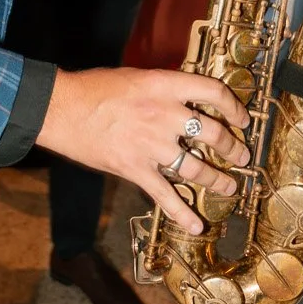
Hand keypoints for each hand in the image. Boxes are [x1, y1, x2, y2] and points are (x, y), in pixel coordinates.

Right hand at [37, 66, 246, 233]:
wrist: (61, 109)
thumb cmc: (93, 89)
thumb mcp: (136, 78)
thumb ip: (163, 89)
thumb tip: (187, 100)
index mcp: (164, 86)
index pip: (213, 92)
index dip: (234, 106)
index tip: (242, 118)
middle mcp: (163, 115)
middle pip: (213, 133)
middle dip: (233, 148)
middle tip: (241, 156)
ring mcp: (151, 145)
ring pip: (196, 168)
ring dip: (217, 180)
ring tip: (229, 186)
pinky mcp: (135, 169)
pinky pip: (165, 196)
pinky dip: (182, 214)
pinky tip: (196, 226)